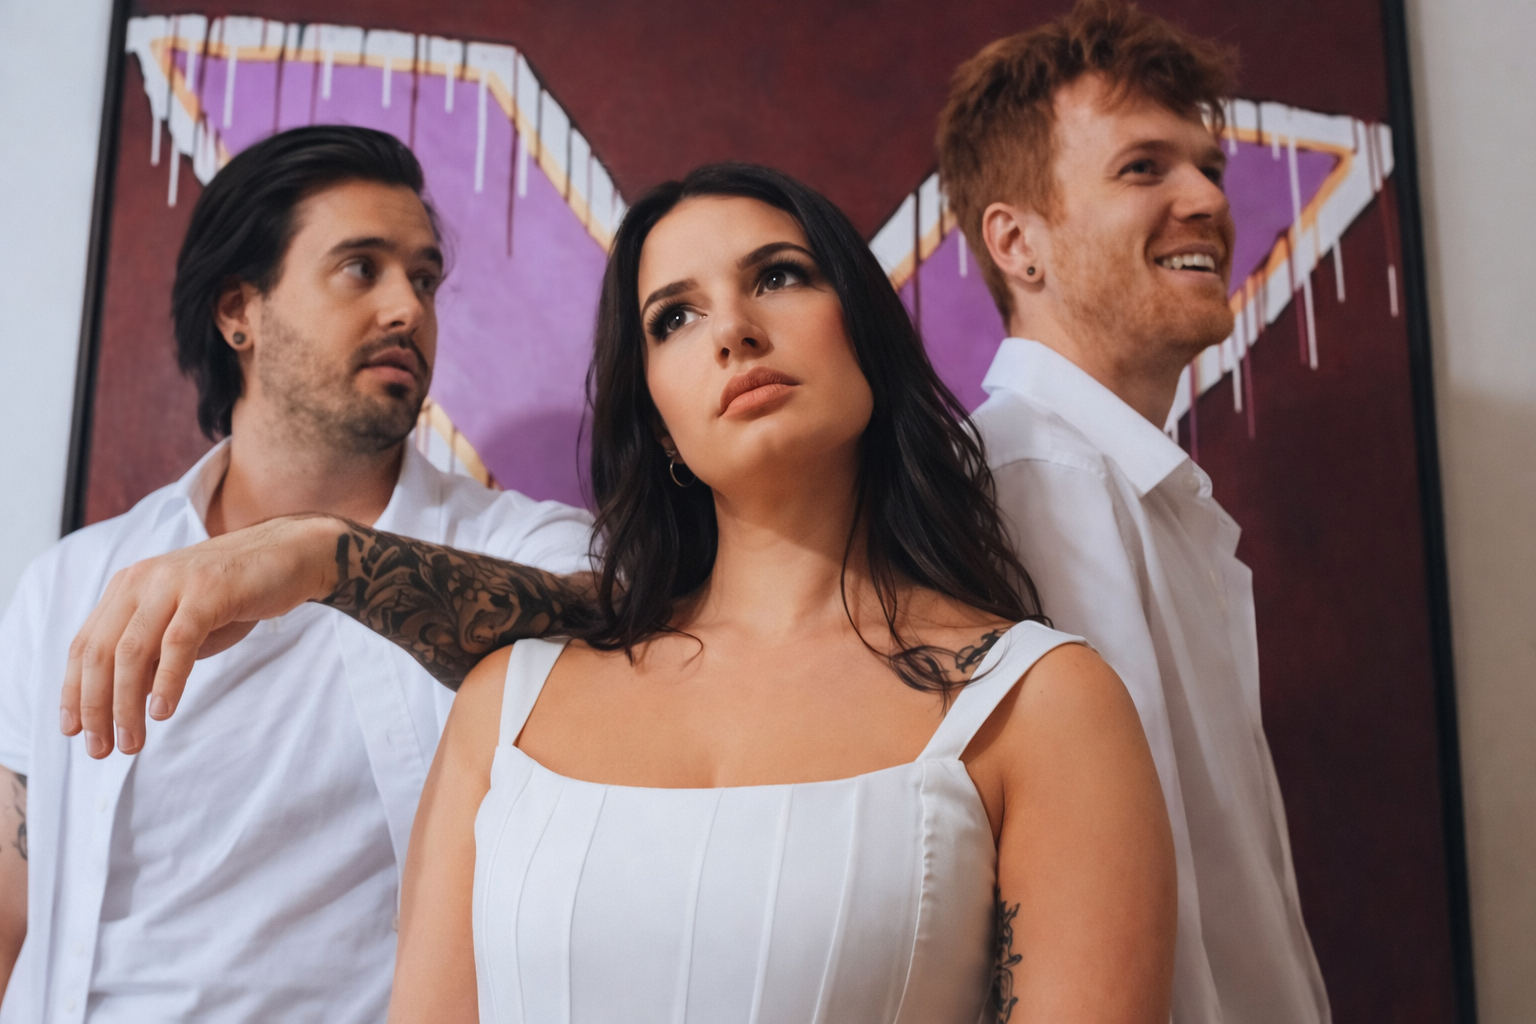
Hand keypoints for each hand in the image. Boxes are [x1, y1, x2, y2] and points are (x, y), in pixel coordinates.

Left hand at [61, 516, 345, 757]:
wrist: (291, 555)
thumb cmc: (236, 594)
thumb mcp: (183, 623)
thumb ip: (153, 652)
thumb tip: (123, 699)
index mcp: (127, 588)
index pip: (85, 645)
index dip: (74, 691)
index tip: (73, 731)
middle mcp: (141, 581)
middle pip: (101, 653)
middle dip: (96, 707)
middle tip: (101, 748)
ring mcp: (173, 584)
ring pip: (132, 652)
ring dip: (126, 704)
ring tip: (132, 741)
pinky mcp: (207, 591)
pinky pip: (177, 643)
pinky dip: (167, 681)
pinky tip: (162, 711)